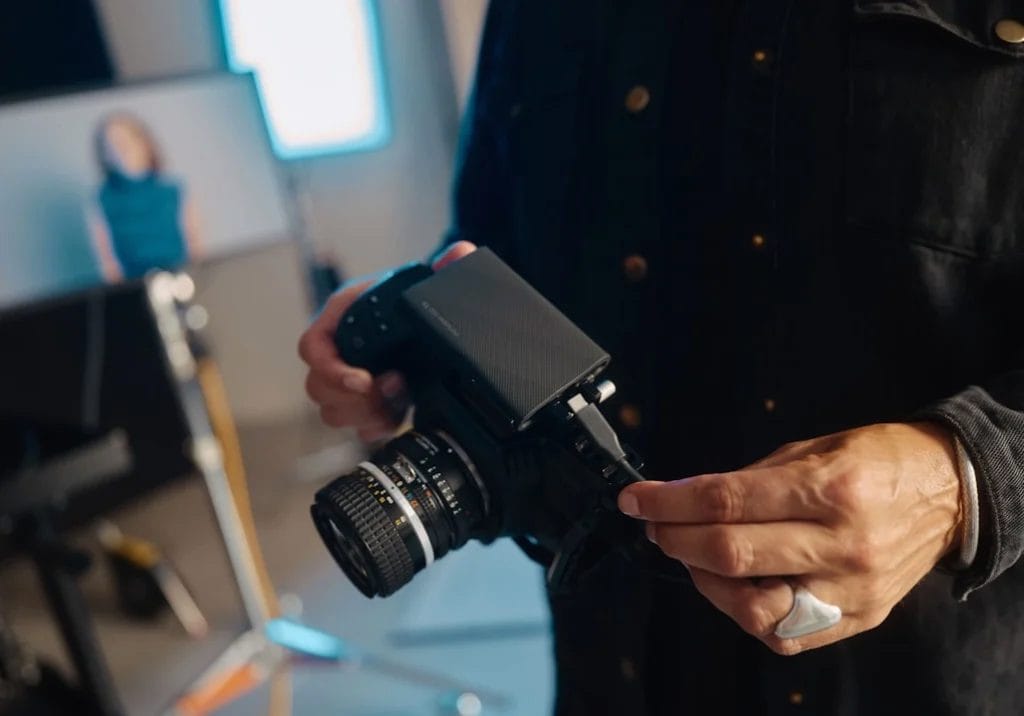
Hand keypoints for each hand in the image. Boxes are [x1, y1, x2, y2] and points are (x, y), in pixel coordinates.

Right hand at [298, 241, 476, 440]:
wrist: (436, 322)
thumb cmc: (423, 296)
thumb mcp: (434, 281)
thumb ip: (447, 268)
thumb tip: (460, 253)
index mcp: (344, 315)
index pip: (312, 347)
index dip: (331, 369)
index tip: (363, 380)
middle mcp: (340, 348)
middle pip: (318, 387)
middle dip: (352, 398)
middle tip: (390, 390)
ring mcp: (350, 378)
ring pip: (333, 411)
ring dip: (364, 414)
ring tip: (398, 401)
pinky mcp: (367, 402)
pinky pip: (355, 425)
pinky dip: (375, 427)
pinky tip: (399, 416)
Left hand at [617, 422, 962, 654]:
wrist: (949, 492)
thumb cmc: (877, 460)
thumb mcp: (810, 449)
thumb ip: (748, 479)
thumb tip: (686, 498)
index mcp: (828, 489)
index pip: (726, 500)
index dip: (669, 500)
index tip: (635, 499)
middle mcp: (840, 543)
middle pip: (730, 552)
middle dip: (675, 537)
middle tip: (655, 524)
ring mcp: (850, 589)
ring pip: (752, 606)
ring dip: (703, 581)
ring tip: (691, 554)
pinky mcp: (858, 617)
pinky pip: (785, 635)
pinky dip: (744, 613)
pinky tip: (731, 585)